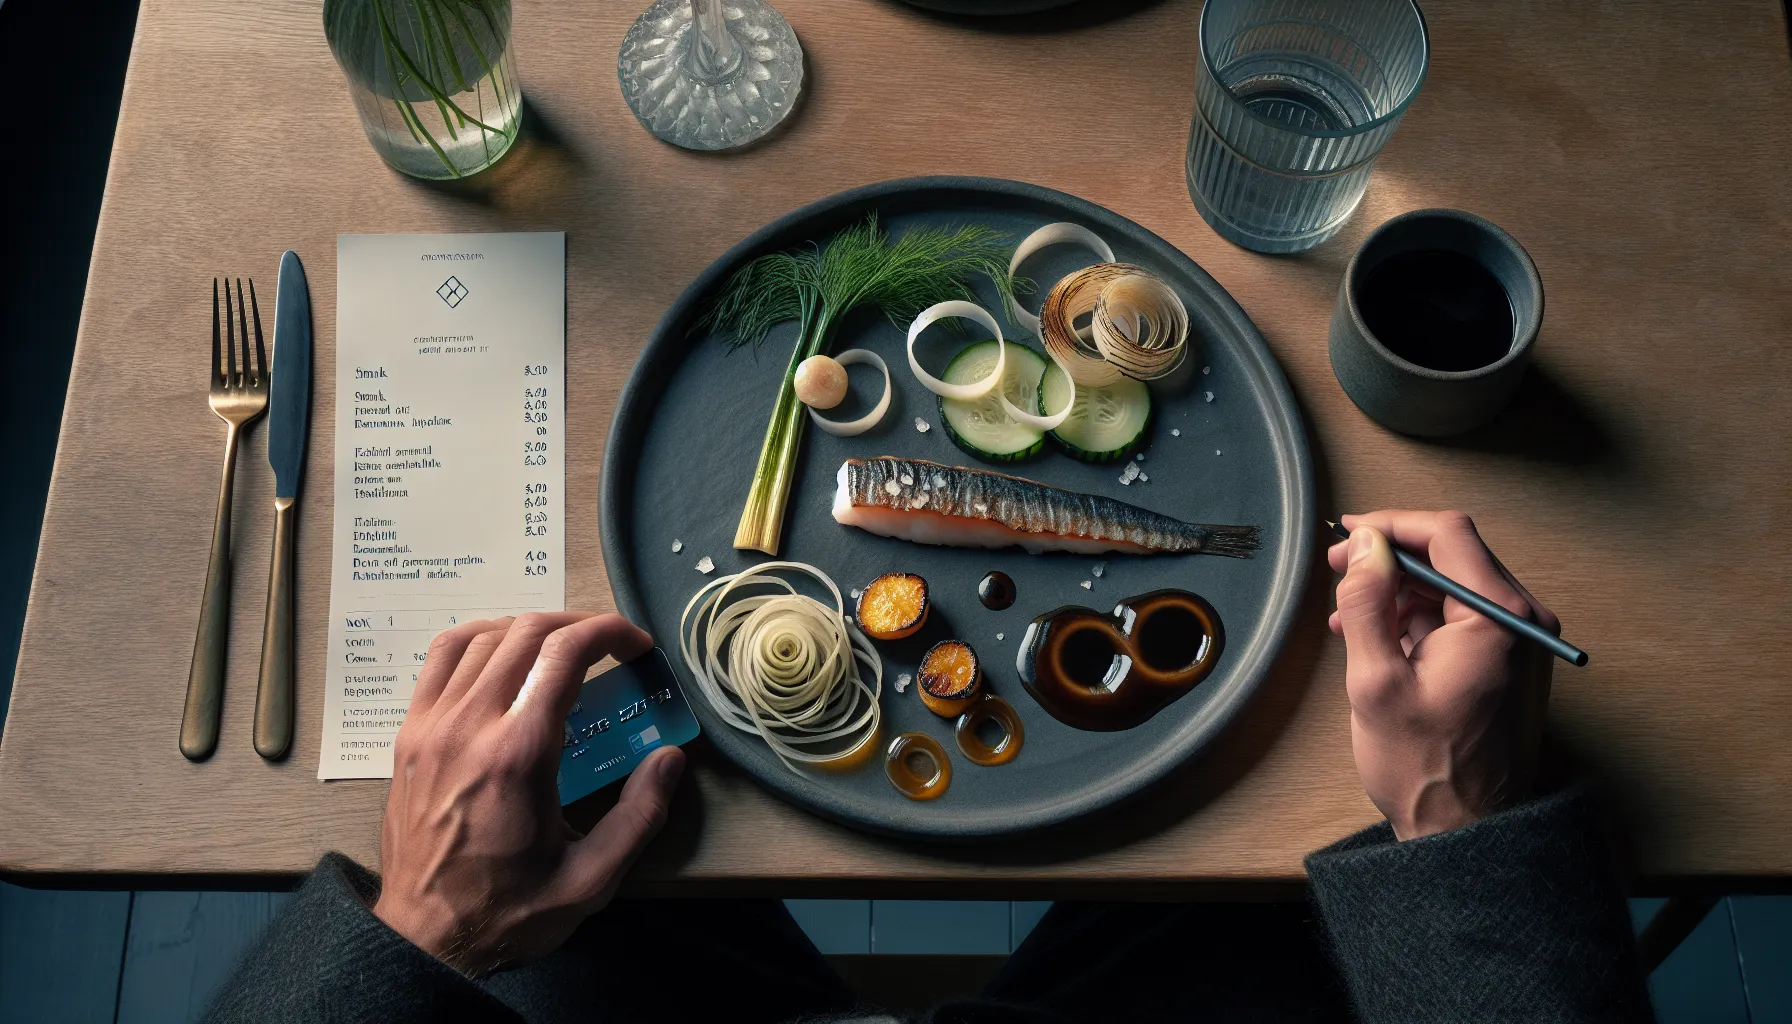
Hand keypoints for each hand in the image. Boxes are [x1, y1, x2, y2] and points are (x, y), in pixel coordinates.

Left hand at [374, 612, 685, 974]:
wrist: (425, 939)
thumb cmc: (508, 913)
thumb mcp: (591, 880)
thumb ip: (639, 816)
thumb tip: (670, 760)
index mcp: (519, 754)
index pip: (566, 652)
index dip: (609, 632)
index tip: (636, 645)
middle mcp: (470, 725)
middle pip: (526, 631)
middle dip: (578, 625)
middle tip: (609, 647)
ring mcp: (432, 725)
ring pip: (483, 636)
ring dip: (530, 628)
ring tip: (561, 649)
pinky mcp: (409, 735)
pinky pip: (441, 658)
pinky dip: (479, 639)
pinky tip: (502, 655)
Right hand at [1328, 511, 1556, 840]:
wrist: (1466, 833)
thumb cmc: (1428, 770)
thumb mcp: (1376, 680)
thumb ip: (1367, 602)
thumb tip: (1363, 546)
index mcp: (1500, 620)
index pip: (1448, 534)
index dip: (1391, 525)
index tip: (1349, 533)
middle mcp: (1523, 623)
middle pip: (1453, 555)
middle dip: (1391, 556)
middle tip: (1339, 566)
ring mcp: (1520, 643)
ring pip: (1452, 585)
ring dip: (1399, 589)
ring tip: (1349, 612)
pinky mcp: (1508, 662)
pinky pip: (1459, 617)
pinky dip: (1417, 617)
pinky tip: (1377, 635)